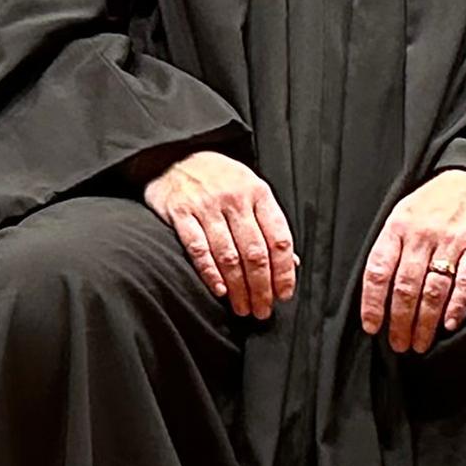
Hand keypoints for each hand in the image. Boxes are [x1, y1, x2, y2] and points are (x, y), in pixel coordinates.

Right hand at [142, 150, 297, 318]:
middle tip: (262, 310)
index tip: (284, 294)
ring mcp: (206, 205)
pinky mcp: (180, 212)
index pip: (279, 239)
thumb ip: (268, 225)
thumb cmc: (218, 178)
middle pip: (255, 253)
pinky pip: (198, 248)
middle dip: (262, 288)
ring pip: (229, 255)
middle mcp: (235, 198)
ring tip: (243, 308)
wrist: (174, 154)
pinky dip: (210, 273)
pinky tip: (219, 290)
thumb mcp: (250, 190)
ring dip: (238, 288)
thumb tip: (291, 262)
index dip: (284, 272)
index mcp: (258, 193)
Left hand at [360, 169, 465, 352]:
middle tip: (399, 344)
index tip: (372, 327)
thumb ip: (392, 245)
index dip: (373, 303)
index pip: (378, 270)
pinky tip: (449, 325)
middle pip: (405, 286)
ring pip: (433, 289)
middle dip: (400, 321)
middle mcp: (423, 233)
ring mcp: (452, 240)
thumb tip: (376, 288)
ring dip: (425, 321)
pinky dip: (457, 306)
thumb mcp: (405, 211)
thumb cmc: (436, 201)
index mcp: (398, 225)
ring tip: (420, 343)